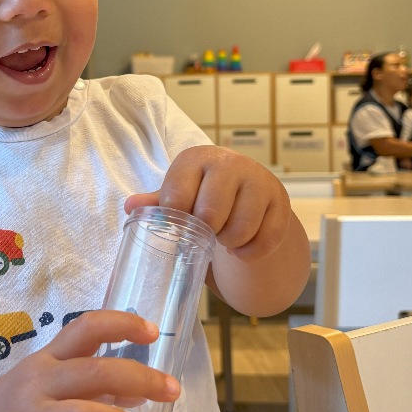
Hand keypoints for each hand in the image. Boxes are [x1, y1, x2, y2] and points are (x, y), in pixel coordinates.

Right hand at [0, 311, 179, 411]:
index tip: (153, 332)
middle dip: (139, 379)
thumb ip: (93, 379)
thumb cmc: (22, 404)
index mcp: (46, 358)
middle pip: (92, 373)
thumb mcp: (50, 377)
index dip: (121, 324)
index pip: (84, 328)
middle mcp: (36, 385)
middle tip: (171, 390)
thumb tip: (146, 390)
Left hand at [125, 145, 291, 262]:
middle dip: (206, 233)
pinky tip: (243, 246)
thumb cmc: (203, 194)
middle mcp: (229, 162)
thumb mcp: (179, 194)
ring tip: (224, 236)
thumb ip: (156, 202)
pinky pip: (265, 240)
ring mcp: (258, 179)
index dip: (177, 220)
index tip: (181, 223)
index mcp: (196, 159)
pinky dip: (251, 252)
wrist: (247, 192)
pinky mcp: (281, 200)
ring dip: (229, 242)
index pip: (177, 198)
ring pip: (240, 230)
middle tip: (207, 232)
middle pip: (210, 215)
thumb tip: (130, 206)